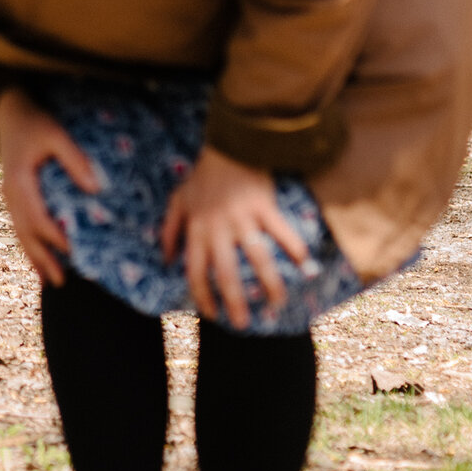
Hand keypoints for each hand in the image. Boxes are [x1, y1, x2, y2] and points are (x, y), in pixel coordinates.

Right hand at [0, 85, 99, 284]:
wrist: (8, 113)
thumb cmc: (35, 123)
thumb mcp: (56, 134)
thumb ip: (75, 159)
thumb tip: (96, 189)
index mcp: (19, 181)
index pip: (37, 216)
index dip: (55, 236)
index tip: (74, 251)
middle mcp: (10, 193)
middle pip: (26, 232)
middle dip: (43, 258)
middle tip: (60, 282)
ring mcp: (8, 196)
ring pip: (20, 233)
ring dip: (34, 257)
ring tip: (48, 281)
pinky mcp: (12, 196)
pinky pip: (19, 225)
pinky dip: (29, 244)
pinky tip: (38, 259)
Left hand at [158, 146, 314, 329]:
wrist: (229, 146)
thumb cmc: (203, 176)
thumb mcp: (178, 201)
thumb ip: (170, 231)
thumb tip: (166, 261)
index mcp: (197, 229)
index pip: (195, 271)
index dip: (202, 295)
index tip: (211, 314)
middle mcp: (218, 228)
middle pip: (226, 273)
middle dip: (234, 303)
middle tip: (242, 324)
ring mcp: (242, 218)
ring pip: (257, 259)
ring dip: (269, 285)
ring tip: (277, 304)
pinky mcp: (264, 207)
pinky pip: (282, 232)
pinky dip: (294, 248)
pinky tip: (304, 265)